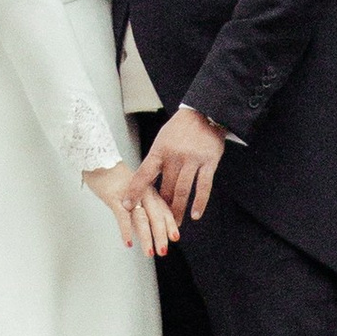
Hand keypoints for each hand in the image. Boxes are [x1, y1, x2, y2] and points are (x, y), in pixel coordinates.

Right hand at [85, 160, 178, 258]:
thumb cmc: (116, 179)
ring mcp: (129, 195)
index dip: (170, 223)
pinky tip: (128, 243)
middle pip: (155, 215)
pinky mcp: (114, 197)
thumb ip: (141, 209)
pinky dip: (126, 231)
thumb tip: (148, 231)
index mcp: (148, 191)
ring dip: (146, 237)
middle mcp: (142, 192)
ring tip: (149, 252)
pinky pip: (122, 216)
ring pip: (141, 218)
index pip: (163, 208)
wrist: (98, 161)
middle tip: (164, 251)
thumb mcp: (134, 192)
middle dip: (161, 234)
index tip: (175, 238)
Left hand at [138, 103, 226, 223]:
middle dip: (161, 207)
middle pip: (165, 187)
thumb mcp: (163, 139)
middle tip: (158, 222)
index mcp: (160, 149)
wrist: (204, 112)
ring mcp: (193, 159)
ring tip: (175, 223)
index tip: (127, 205)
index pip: (144, 173)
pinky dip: (199, 203)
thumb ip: (156, 160)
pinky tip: (195, 215)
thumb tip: (144, 182)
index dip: (135, 191)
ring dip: (178, 209)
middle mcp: (175, 155)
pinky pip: (203, 186)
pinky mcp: (209, 162)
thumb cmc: (180, 128)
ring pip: (183, 190)